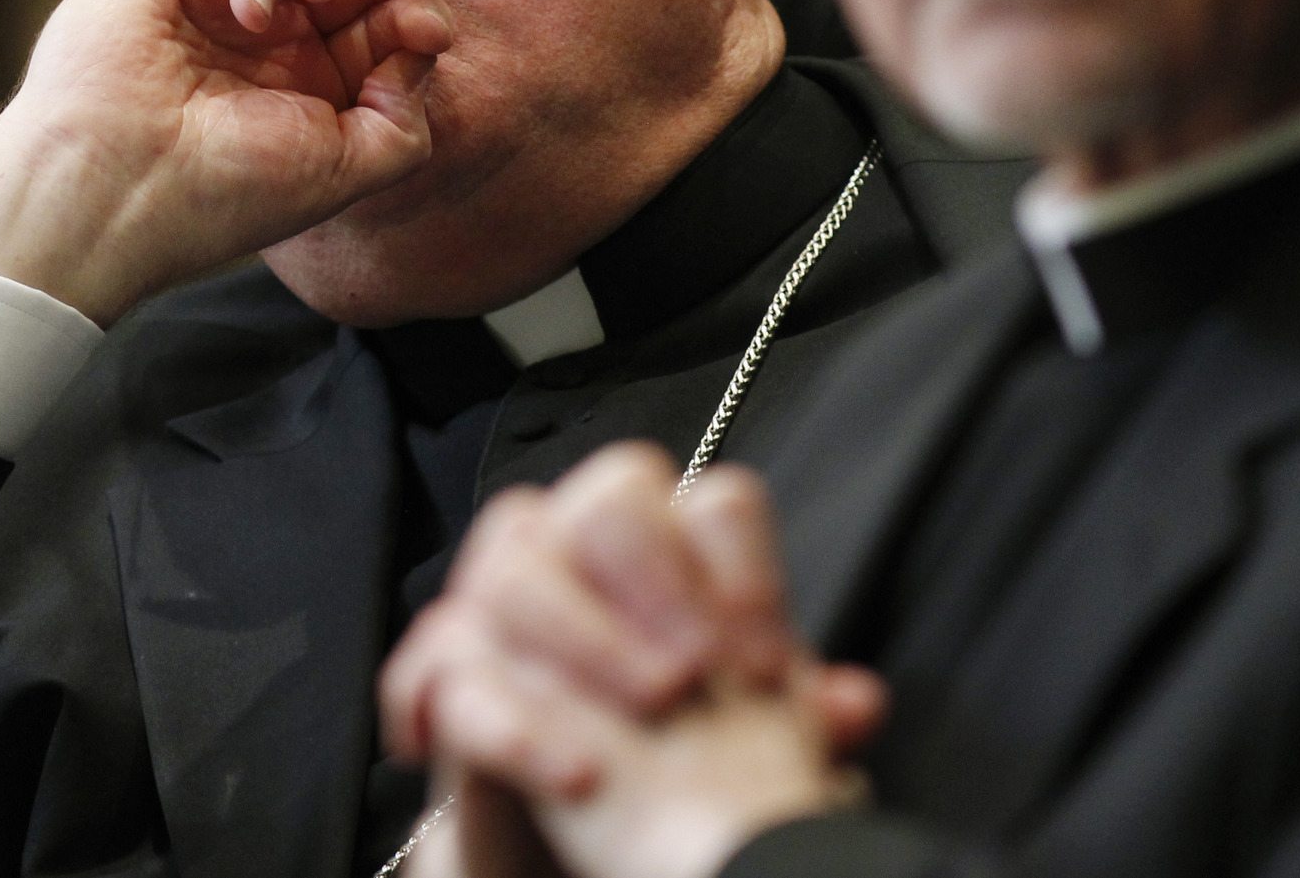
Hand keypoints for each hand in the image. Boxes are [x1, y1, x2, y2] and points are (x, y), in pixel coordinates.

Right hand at [0, 0, 456, 322]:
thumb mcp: (345, 171)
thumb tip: (423, 42)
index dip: (420, 11)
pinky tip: (254, 6)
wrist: (117, 188)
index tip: (428, 28)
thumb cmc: (225, 193)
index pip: (388, 23)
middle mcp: (277, 38)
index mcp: (318, 87)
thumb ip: (404, 119)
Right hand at [382, 446, 885, 877]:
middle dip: (652, 583)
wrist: (581, 799)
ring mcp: (501, 598)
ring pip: (515, 567)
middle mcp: (580, 547)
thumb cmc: (672, 746)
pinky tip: (569, 772)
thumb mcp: (748, 731)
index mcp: (672, 547)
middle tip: (692, 675)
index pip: (713, 503)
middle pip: (605, 501)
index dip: (741, 574)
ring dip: (584, 639)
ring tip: (645, 713)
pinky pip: (441, 666)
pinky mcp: (446, 671)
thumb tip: (858, 702)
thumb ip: (798, 711)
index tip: (764, 665)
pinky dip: (508, 724)